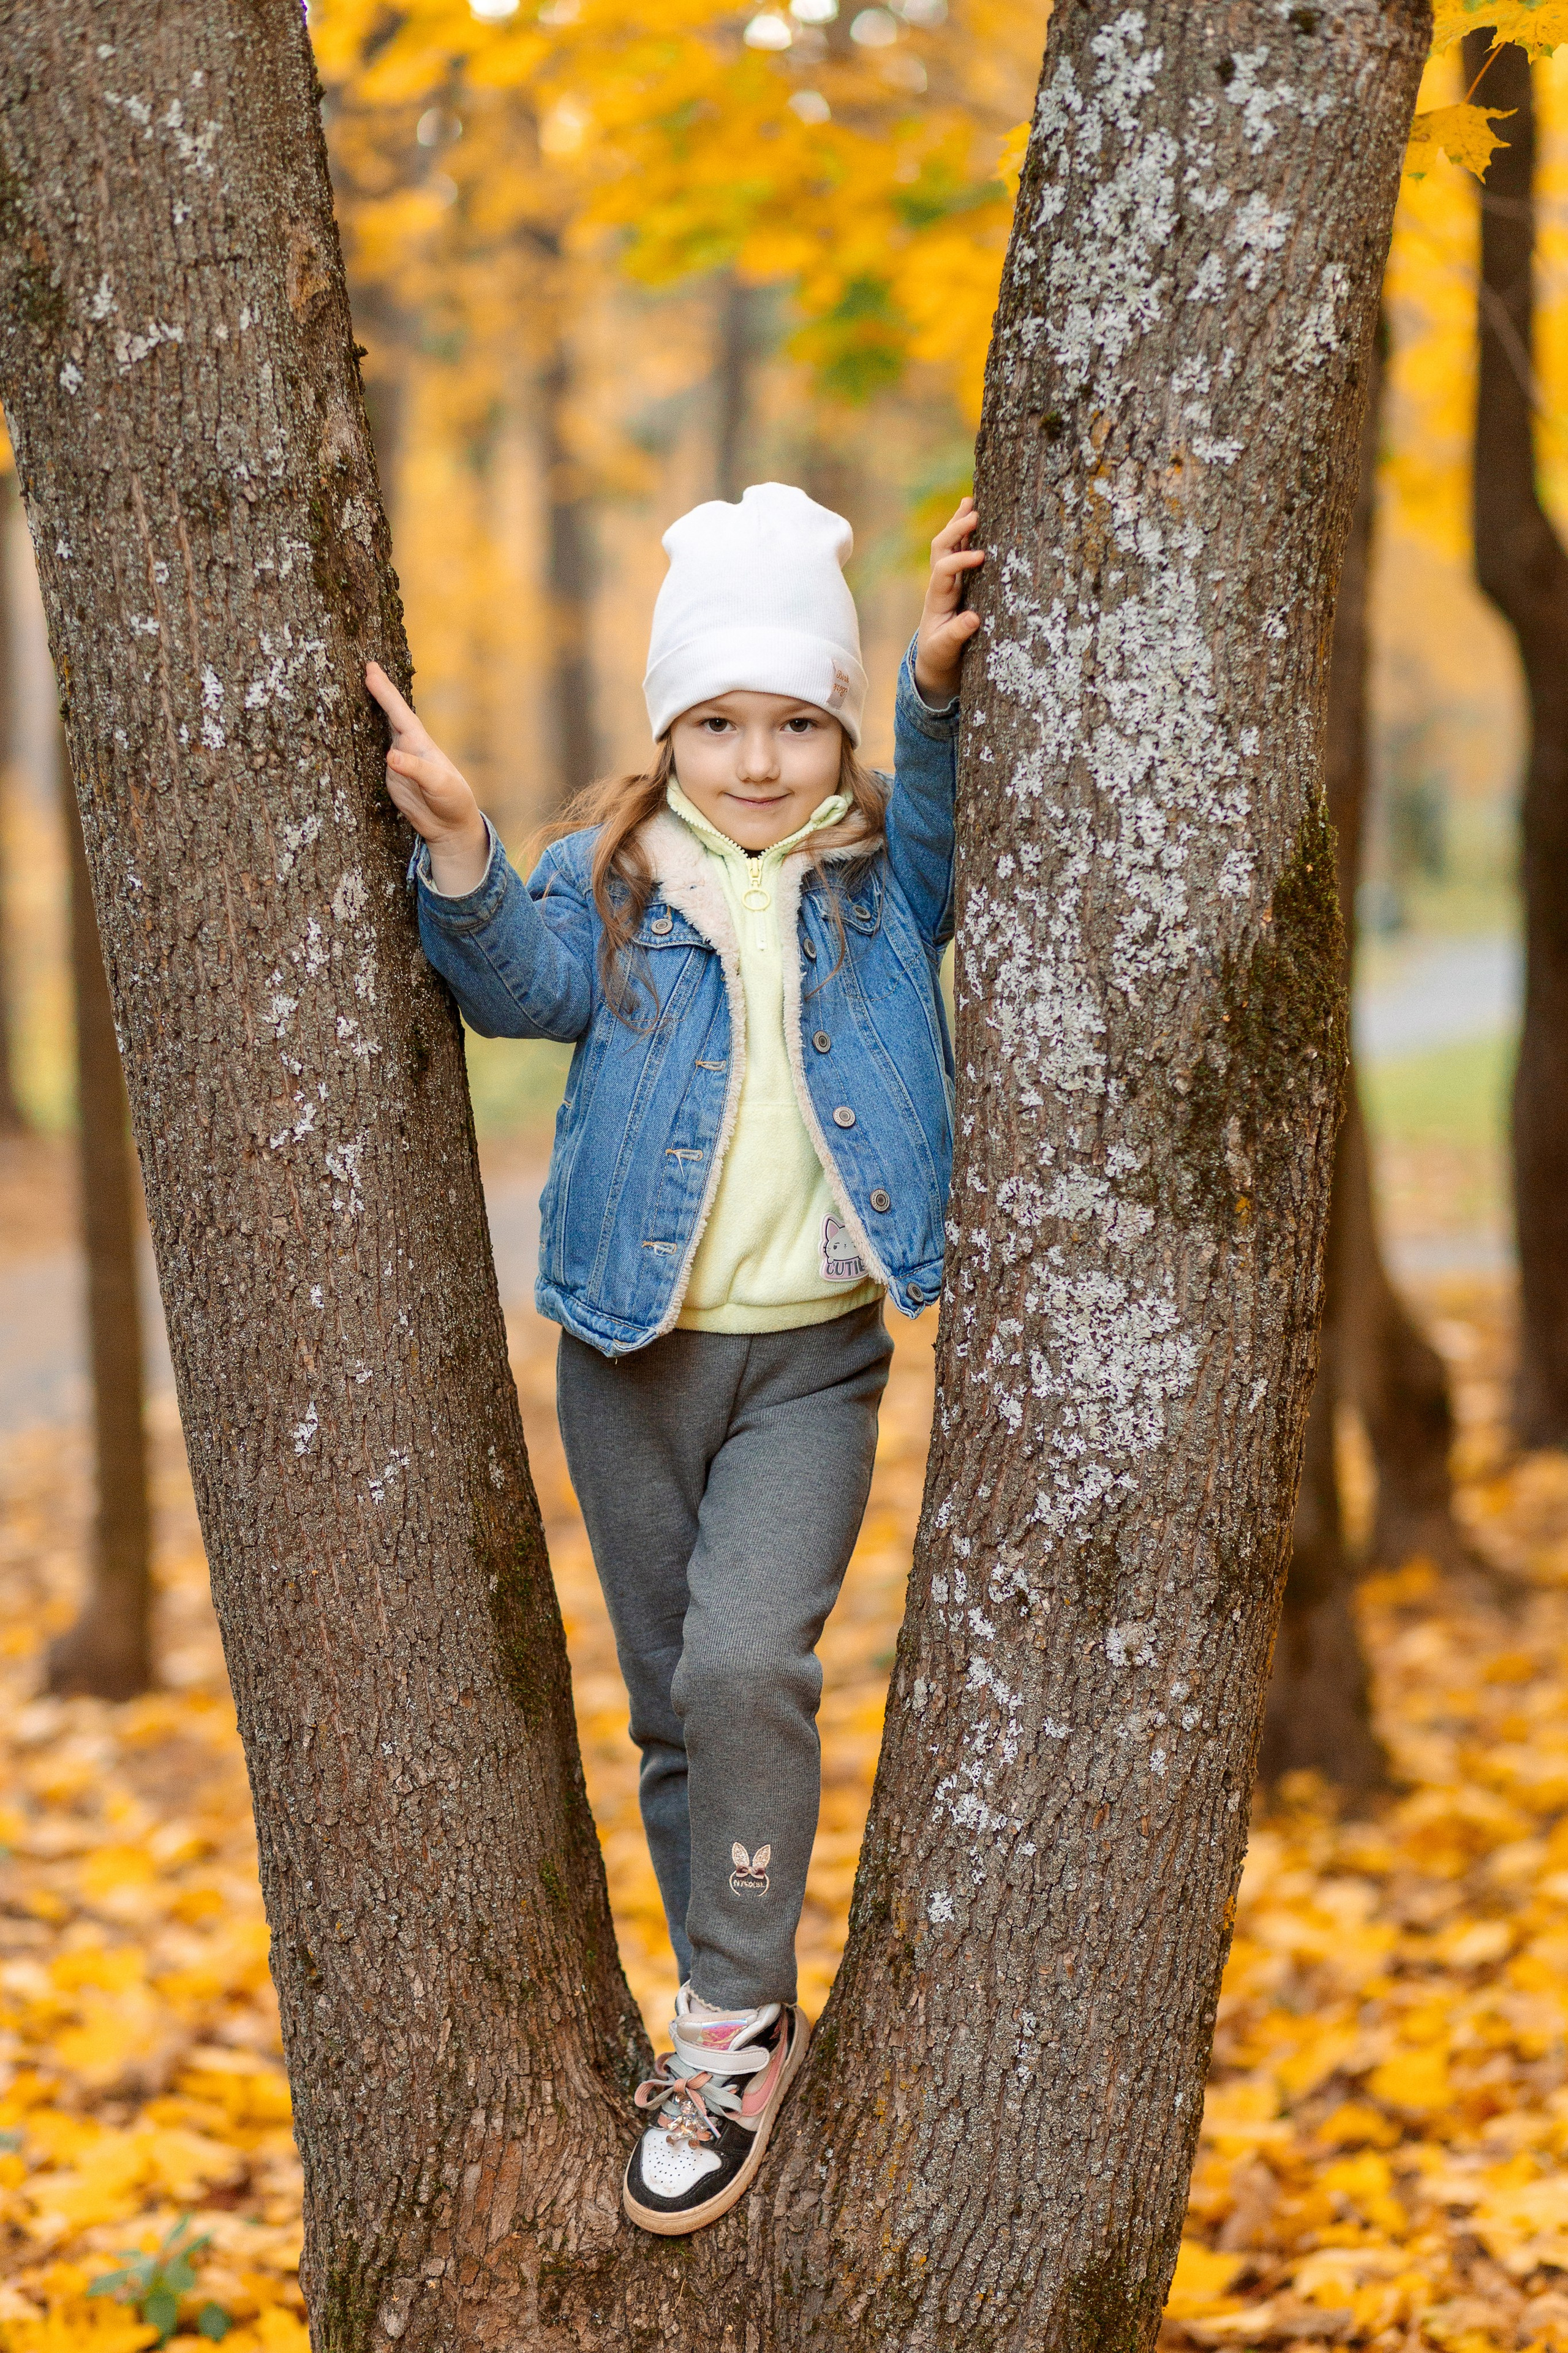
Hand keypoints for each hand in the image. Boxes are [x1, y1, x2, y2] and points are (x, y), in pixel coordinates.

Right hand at [366, 661, 489, 897]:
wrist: (450, 826)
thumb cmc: (452, 800)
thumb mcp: (438, 784)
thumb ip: (416, 769)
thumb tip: (390, 756)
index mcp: (420, 742)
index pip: (399, 712)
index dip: (385, 691)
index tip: (371, 670)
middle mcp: (405, 746)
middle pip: (387, 713)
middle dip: (377, 690)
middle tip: (365, 665)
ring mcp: (395, 761)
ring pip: (376, 730)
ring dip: (365, 712)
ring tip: (349, 691)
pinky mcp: (387, 777)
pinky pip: (369, 754)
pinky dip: (359, 740)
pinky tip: (347, 731)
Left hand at [913, 497, 983, 704]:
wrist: (935, 657)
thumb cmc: (941, 654)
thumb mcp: (945, 650)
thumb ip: (956, 635)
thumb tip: (973, 618)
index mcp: (937, 598)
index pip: (944, 570)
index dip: (960, 560)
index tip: (981, 556)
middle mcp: (940, 583)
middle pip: (941, 547)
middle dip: (955, 530)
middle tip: (975, 515)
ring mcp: (948, 578)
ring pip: (948, 543)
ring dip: (958, 522)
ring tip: (971, 500)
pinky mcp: (958, 579)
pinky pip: (959, 549)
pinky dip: (966, 531)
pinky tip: (975, 511)